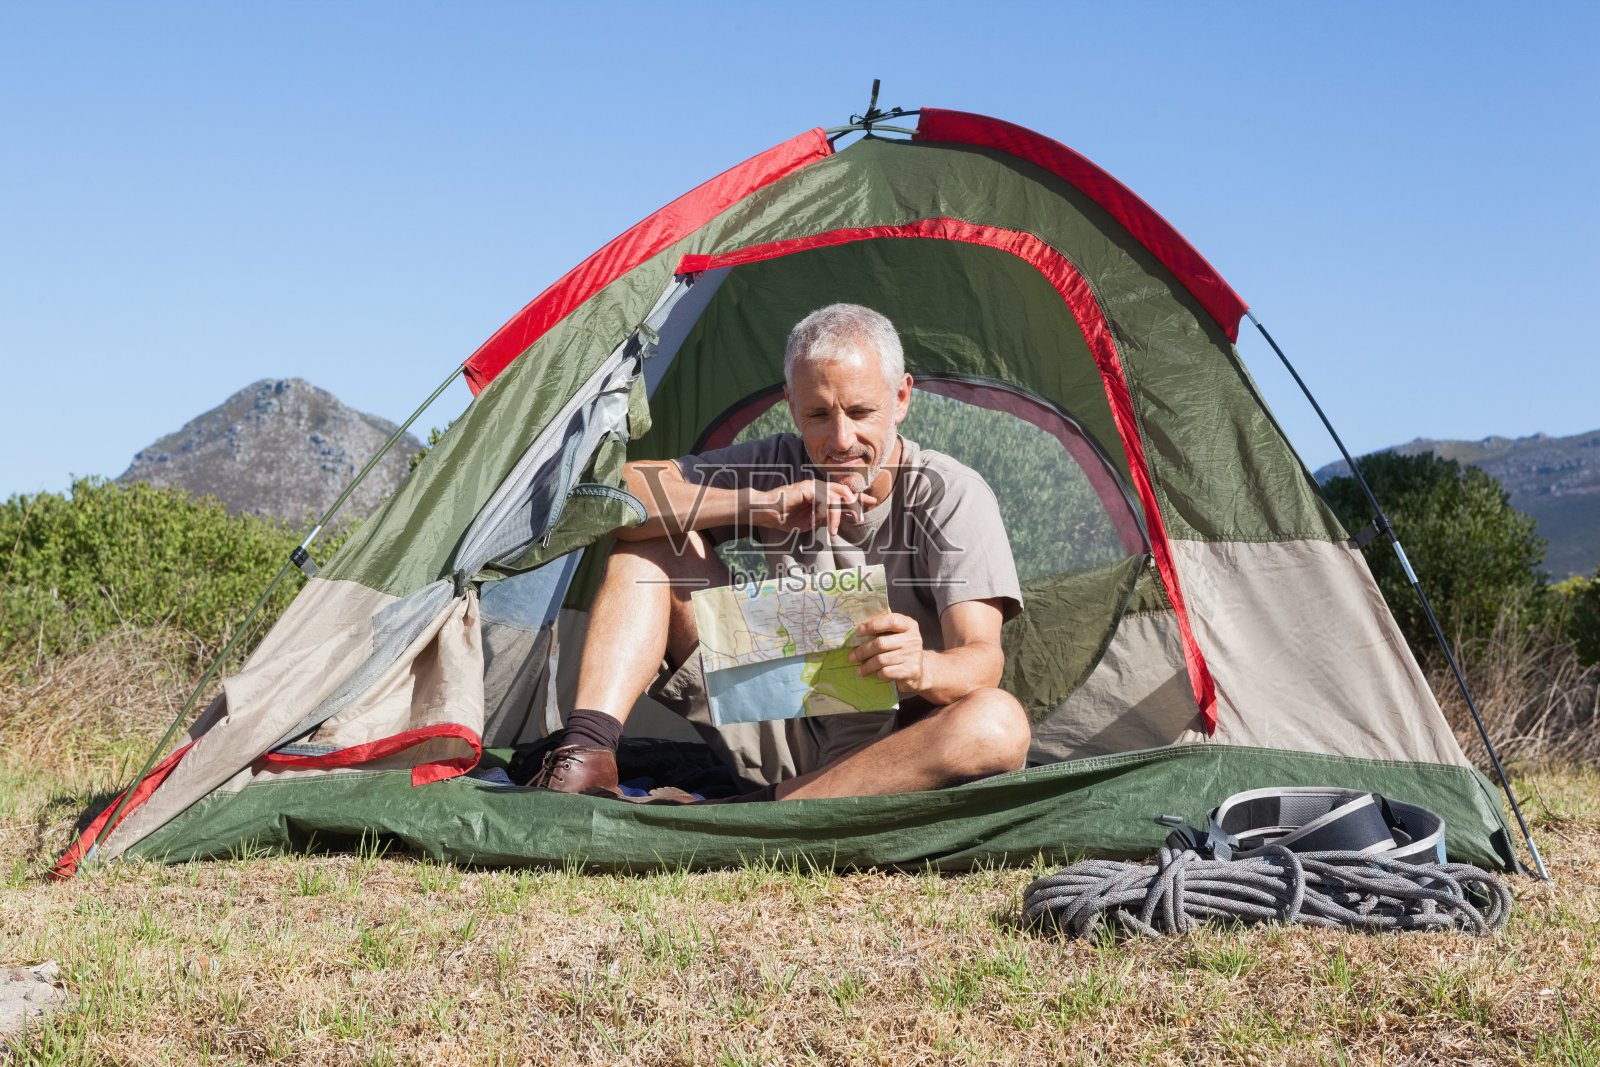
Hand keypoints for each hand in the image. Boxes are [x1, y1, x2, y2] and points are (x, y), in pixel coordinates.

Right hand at [752, 479, 877, 536]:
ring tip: (834, 529)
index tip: (872, 503)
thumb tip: (842, 519)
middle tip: (860, 518)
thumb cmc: (783, 517)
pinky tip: (819, 521)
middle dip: (856, 504)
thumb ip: (825, 518)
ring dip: (839, 514)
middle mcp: (819, 487)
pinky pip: (825, 499)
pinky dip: (826, 512)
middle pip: (845, 491)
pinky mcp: (807, 487)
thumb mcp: (809, 522)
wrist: (765, 513)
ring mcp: (813, 486)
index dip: (858, 498)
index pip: (843, 494)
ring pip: (837, 496)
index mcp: (820, 494)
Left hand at [849, 612, 924, 693]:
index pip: (891, 620)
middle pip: (881, 643)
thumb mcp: (897, 634)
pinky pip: (887, 672)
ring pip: (881, 660)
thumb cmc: (902, 649)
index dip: (874, 624)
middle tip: (852, 657)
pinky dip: (878, 674)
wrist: (918, 671)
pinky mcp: (911, 671)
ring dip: (866, 666)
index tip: (860, 630)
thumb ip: (884, 623)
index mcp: (909, 625)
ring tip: (859, 669)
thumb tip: (863, 612)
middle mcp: (913, 639)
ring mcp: (913, 656)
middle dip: (863, 651)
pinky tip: (875, 674)